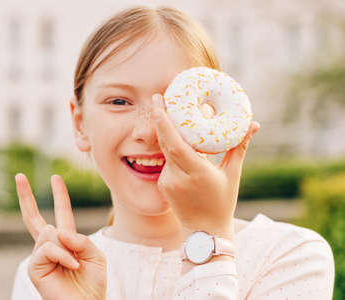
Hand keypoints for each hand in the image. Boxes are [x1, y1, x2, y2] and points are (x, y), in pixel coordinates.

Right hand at [15, 173, 106, 299]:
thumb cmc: (93, 283)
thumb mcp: (95, 255)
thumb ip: (80, 239)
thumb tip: (57, 231)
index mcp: (67, 240)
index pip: (62, 213)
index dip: (60, 195)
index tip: (56, 177)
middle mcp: (50, 246)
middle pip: (34, 217)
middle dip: (26, 196)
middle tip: (20, 176)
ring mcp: (40, 256)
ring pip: (49, 233)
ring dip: (66, 246)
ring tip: (75, 264)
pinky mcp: (35, 267)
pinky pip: (48, 248)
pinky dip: (63, 255)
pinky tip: (71, 265)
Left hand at [151, 94, 259, 239]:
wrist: (205, 231)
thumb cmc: (222, 202)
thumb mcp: (232, 174)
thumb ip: (239, 147)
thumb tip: (254, 124)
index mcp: (197, 172)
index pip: (175, 144)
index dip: (165, 124)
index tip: (160, 104)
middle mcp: (178, 176)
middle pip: (165, 143)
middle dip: (159, 118)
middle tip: (158, 96)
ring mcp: (167, 181)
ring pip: (165, 151)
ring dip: (167, 133)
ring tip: (168, 111)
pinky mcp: (162, 184)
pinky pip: (166, 161)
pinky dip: (171, 149)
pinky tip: (175, 138)